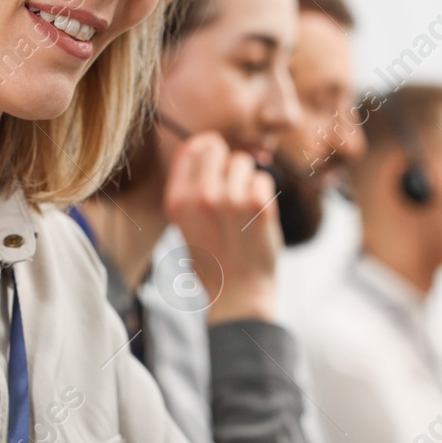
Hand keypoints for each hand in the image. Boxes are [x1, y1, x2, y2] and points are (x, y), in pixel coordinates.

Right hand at [163, 132, 281, 324]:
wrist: (239, 295)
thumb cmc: (215, 262)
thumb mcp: (185, 227)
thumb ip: (189, 190)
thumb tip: (203, 147)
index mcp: (176, 201)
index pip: (191, 148)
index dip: (207, 148)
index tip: (218, 160)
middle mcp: (200, 196)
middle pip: (217, 147)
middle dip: (228, 163)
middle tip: (234, 190)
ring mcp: (229, 199)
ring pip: (244, 162)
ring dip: (248, 180)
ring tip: (244, 211)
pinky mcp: (258, 205)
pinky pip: (264, 178)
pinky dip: (265, 194)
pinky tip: (258, 218)